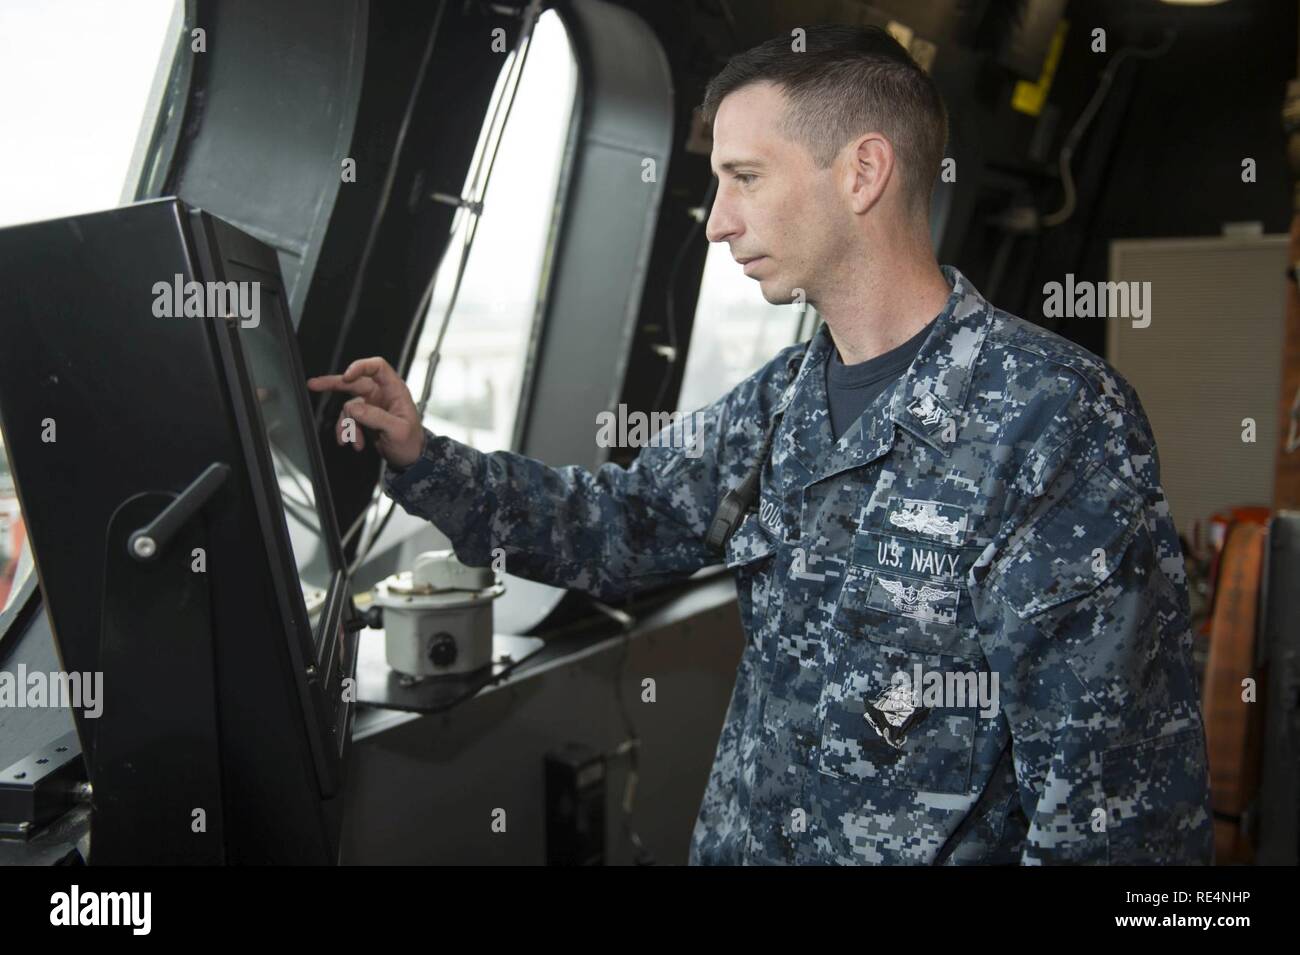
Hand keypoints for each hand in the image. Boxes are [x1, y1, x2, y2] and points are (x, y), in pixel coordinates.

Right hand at [307, 356, 425, 468]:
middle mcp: (382, 394)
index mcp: (395, 390)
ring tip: (354, 440)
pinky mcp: (365, 417)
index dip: (360, 367)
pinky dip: (348, 431)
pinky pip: (349, 420)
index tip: (346, 376)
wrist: (409, 458)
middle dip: (333, 384)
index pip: (377, 367)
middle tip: (314, 384)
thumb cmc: (411, 442)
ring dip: (348, 425)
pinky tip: (355, 442)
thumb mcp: (397, 431)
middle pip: (354, 381)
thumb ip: (376, 417)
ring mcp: (372, 405)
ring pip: (349, 407)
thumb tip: (355, 408)